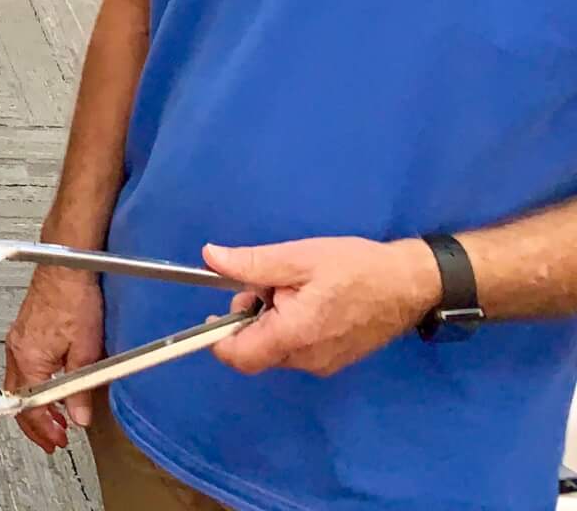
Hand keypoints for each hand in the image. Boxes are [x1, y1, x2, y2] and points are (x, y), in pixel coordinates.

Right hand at [2, 266, 104, 451]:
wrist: (67, 264)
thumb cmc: (74, 298)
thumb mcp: (86, 351)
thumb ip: (80, 388)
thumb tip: (78, 417)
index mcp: (28, 358)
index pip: (28, 406)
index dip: (44, 428)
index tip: (58, 440)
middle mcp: (16, 349)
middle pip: (17, 398)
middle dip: (35, 422)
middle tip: (54, 437)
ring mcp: (18, 338)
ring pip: (19, 382)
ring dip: (36, 403)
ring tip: (56, 416)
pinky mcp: (24, 330)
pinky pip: (23, 367)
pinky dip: (35, 384)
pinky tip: (52, 385)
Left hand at [203, 236, 438, 377]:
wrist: (411, 285)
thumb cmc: (356, 268)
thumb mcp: (299, 257)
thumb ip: (252, 263)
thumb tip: (210, 257)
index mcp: (295, 336)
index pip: (239, 357)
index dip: (218, 337)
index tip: (217, 311)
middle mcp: (307, 360)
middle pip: (255, 350)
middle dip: (249, 318)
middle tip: (267, 284)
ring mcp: (324, 364)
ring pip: (276, 348)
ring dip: (271, 320)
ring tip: (294, 288)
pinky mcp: (335, 360)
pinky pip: (297, 349)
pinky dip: (291, 327)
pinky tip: (310, 300)